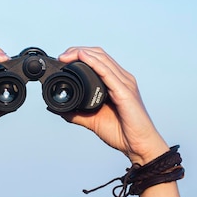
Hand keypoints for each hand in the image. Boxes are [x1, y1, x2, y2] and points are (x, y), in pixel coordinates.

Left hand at [58, 47, 168, 164]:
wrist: (137, 145)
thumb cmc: (121, 132)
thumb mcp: (92, 120)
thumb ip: (76, 114)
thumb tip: (59, 110)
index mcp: (116, 83)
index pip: (98, 59)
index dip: (80, 55)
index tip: (63, 59)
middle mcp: (122, 80)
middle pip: (99, 55)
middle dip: (78, 51)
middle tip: (62, 56)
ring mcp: (125, 84)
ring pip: (103, 60)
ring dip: (83, 54)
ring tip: (67, 55)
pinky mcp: (125, 93)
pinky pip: (108, 74)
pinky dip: (94, 63)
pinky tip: (83, 58)